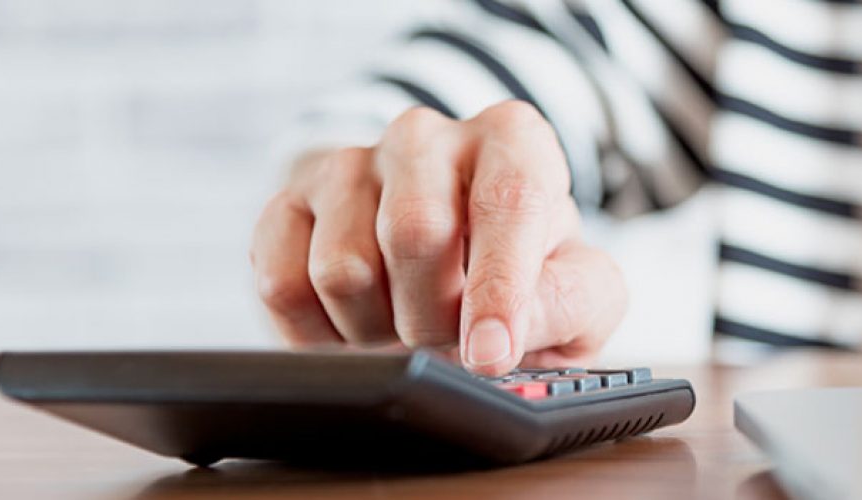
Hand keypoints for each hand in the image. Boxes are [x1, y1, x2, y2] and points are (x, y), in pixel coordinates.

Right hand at [250, 101, 626, 374]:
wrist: (444, 270)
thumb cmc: (525, 277)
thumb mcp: (580, 291)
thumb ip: (570, 300)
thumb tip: (504, 332)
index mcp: (512, 140)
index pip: (507, 200)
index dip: (498, 287)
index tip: (490, 354)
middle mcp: (426, 136)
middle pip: (414, 232)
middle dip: (433, 317)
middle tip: (449, 340)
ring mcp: (348, 165)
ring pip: (343, 269)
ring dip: (377, 330)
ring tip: (404, 325)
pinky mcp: (285, 206)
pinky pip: (282, 286)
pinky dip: (320, 334)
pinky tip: (355, 325)